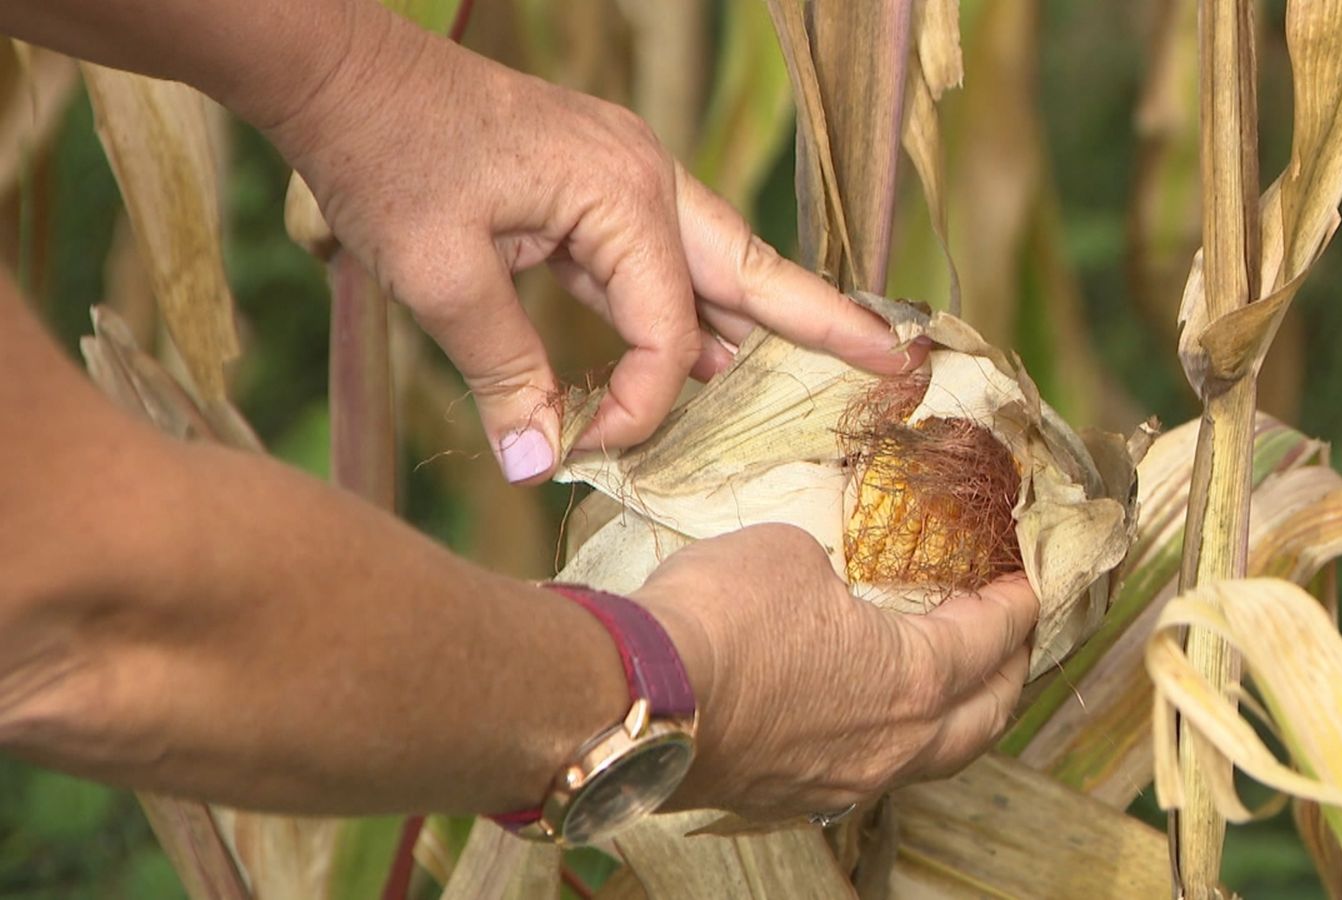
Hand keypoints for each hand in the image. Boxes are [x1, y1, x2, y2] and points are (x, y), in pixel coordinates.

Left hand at [265, 7, 916, 483]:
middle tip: (892, 360)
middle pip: (752, 266)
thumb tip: (539, 463)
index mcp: (622, 193)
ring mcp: (625, 175)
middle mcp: (644, 177)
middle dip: (823, 320)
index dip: (642, 402)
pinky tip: (707, 349)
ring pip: (715, 261)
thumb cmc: (388, 159)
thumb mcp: (441, 277)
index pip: (668, 327)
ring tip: (825, 366)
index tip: (589, 443)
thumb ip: (504, 372)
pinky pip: (662, 258)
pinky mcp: (595, 185)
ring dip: (757, 319)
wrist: (343, 79)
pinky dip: (687, 307)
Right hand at [632, 525, 1038, 820]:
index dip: (1017, 603)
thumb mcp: (792, 554)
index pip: (992, 640)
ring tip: (958, 679)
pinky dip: (897, 737)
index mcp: (915, 682)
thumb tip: (825, 588)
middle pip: (985, 716)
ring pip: (931, 755)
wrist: (634, 698)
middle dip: (1010, 670)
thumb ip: (834, 573)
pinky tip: (878, 714)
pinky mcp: (793, 795)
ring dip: (956, 714)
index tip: (1028, 578)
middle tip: (1014, 631)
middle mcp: (894, 747)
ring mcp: (844, 781)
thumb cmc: (722, 618)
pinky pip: (873, 770)